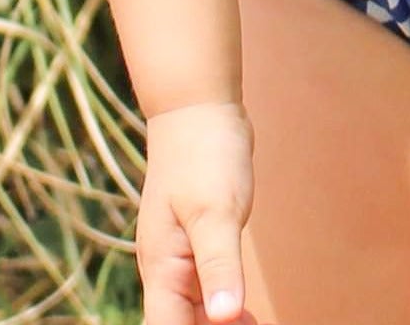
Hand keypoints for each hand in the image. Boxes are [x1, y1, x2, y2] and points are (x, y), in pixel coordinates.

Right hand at [137, 100, 257, 323]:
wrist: (198, 107)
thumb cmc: (203, 154)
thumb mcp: (216, 211)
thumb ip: (219, 265)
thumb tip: (224, 317)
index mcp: (162, 267)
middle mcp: (165, 268)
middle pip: (179, 324)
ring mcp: (179, 256)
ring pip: (194, 311)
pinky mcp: (196, 243)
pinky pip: (206, 289)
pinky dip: (224, 306)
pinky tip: (248, 314)